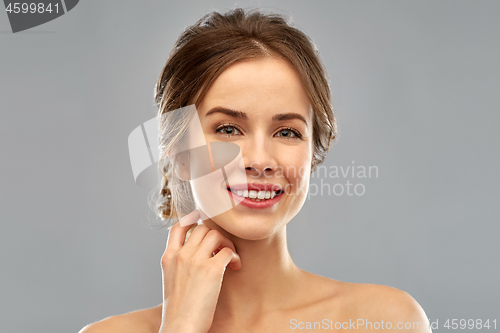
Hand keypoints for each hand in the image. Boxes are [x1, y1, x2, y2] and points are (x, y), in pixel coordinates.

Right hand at [159, 210, 241, 332]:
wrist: (180, 327)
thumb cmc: (179, 310)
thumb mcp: (171, 280)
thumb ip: (180, 263)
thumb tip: (196, 253)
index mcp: (168, 257)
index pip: (178, 226)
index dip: (192, 218)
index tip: (202, 219)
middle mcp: (181, 255)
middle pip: (202, 228)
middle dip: (216, 235)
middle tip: (222, 249)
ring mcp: (195, 261)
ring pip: (216, 235)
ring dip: (227, 243)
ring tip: (230, 259)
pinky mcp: (212, 270)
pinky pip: (228, 251)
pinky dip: (235, 257)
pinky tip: (236, 267)